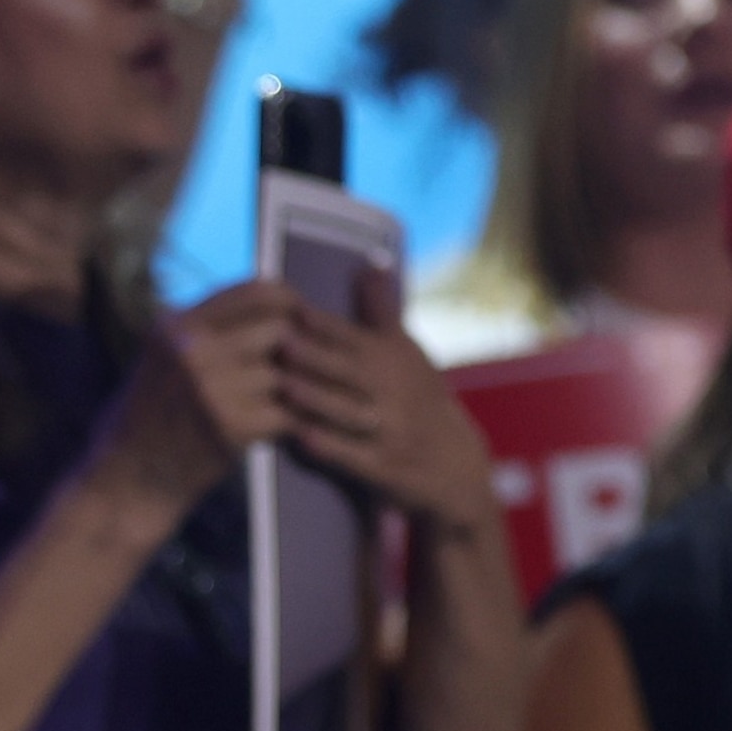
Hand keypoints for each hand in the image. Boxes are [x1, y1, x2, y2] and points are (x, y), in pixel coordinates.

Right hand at [90, 281, 297, 526]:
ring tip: (303, 398)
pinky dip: (295, 421)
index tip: (304, 316)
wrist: (125, 483)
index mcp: (175, 325)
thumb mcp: (162, 357)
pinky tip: (293, 427)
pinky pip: (288, 412)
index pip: (255, 291)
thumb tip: (274, 299)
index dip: (290, 300)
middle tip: (310, 364)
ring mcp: (211, 387)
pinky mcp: (231, 425)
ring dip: (299, 388)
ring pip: (288, 372)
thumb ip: (207, 329)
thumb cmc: (146, 419)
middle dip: (300, 347)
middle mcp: (192, 349)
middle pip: (280, 328)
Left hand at [278, 266, 497, 531]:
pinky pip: (355, 456)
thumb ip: (382, 311)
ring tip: (284, 385)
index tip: (290, 307)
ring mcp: (391, 431)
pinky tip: (302, 437)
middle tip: (278, 340)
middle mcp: (396, 392)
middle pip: (350, 371)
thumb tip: (370, 263)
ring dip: (317, 399)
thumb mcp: (408, 352)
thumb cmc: (418, 398)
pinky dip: (331, 446)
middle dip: (316, 356)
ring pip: (350, 412)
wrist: (453, 463)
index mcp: (396, 360)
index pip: (356, 336)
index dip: (324, 323)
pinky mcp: (384, 468)